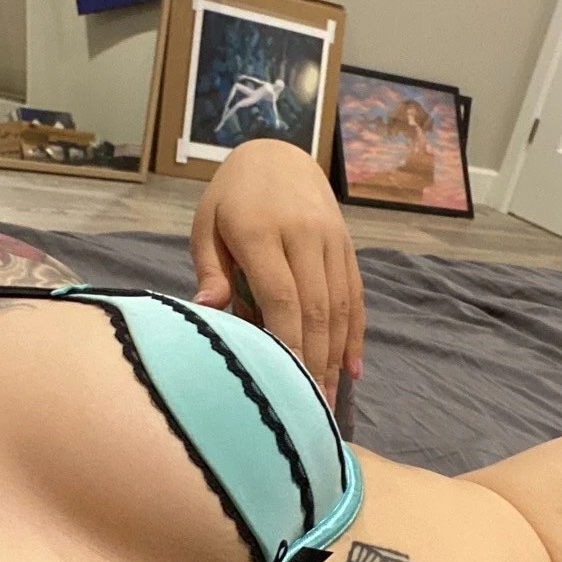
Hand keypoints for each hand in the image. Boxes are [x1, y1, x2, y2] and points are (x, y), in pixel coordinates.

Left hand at [190, 140, 364, 401]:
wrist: (277, 153)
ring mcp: (330, 240)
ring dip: (335, 356)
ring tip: (328, 400)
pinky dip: (355, 334)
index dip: (286, 340)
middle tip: (309, 409)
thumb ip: (209, 268)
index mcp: (260, 231)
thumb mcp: (206, 225)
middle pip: (314, 307)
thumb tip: (206, 311)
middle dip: (313, 361)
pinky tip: (353, 369)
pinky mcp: (346, 246)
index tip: (284, 381)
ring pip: (339, 305)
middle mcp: (303, 235)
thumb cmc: (230, 198)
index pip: (281, 294)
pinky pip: (355, 295)